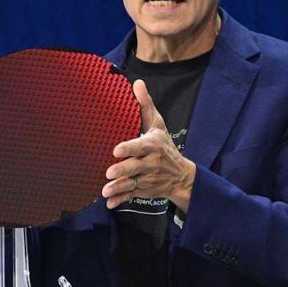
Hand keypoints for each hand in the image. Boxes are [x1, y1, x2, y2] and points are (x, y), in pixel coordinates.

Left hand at [102, 80, 195, 212]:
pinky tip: (111, 203)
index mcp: (153, 146)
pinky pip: (131, 197)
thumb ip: (145, 106)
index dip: (130, 148)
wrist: (181, 176)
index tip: (116, 150)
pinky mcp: (143, 191)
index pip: (141, 146)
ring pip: (131, 184)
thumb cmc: (164, 146)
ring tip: (105, 191)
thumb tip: (137, 83)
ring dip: (119, 188)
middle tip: (109, 171)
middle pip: (136, 167)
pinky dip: (121, 201)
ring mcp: (147, 179)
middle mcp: (151, 163)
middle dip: (123, 170)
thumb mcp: (158, 125)